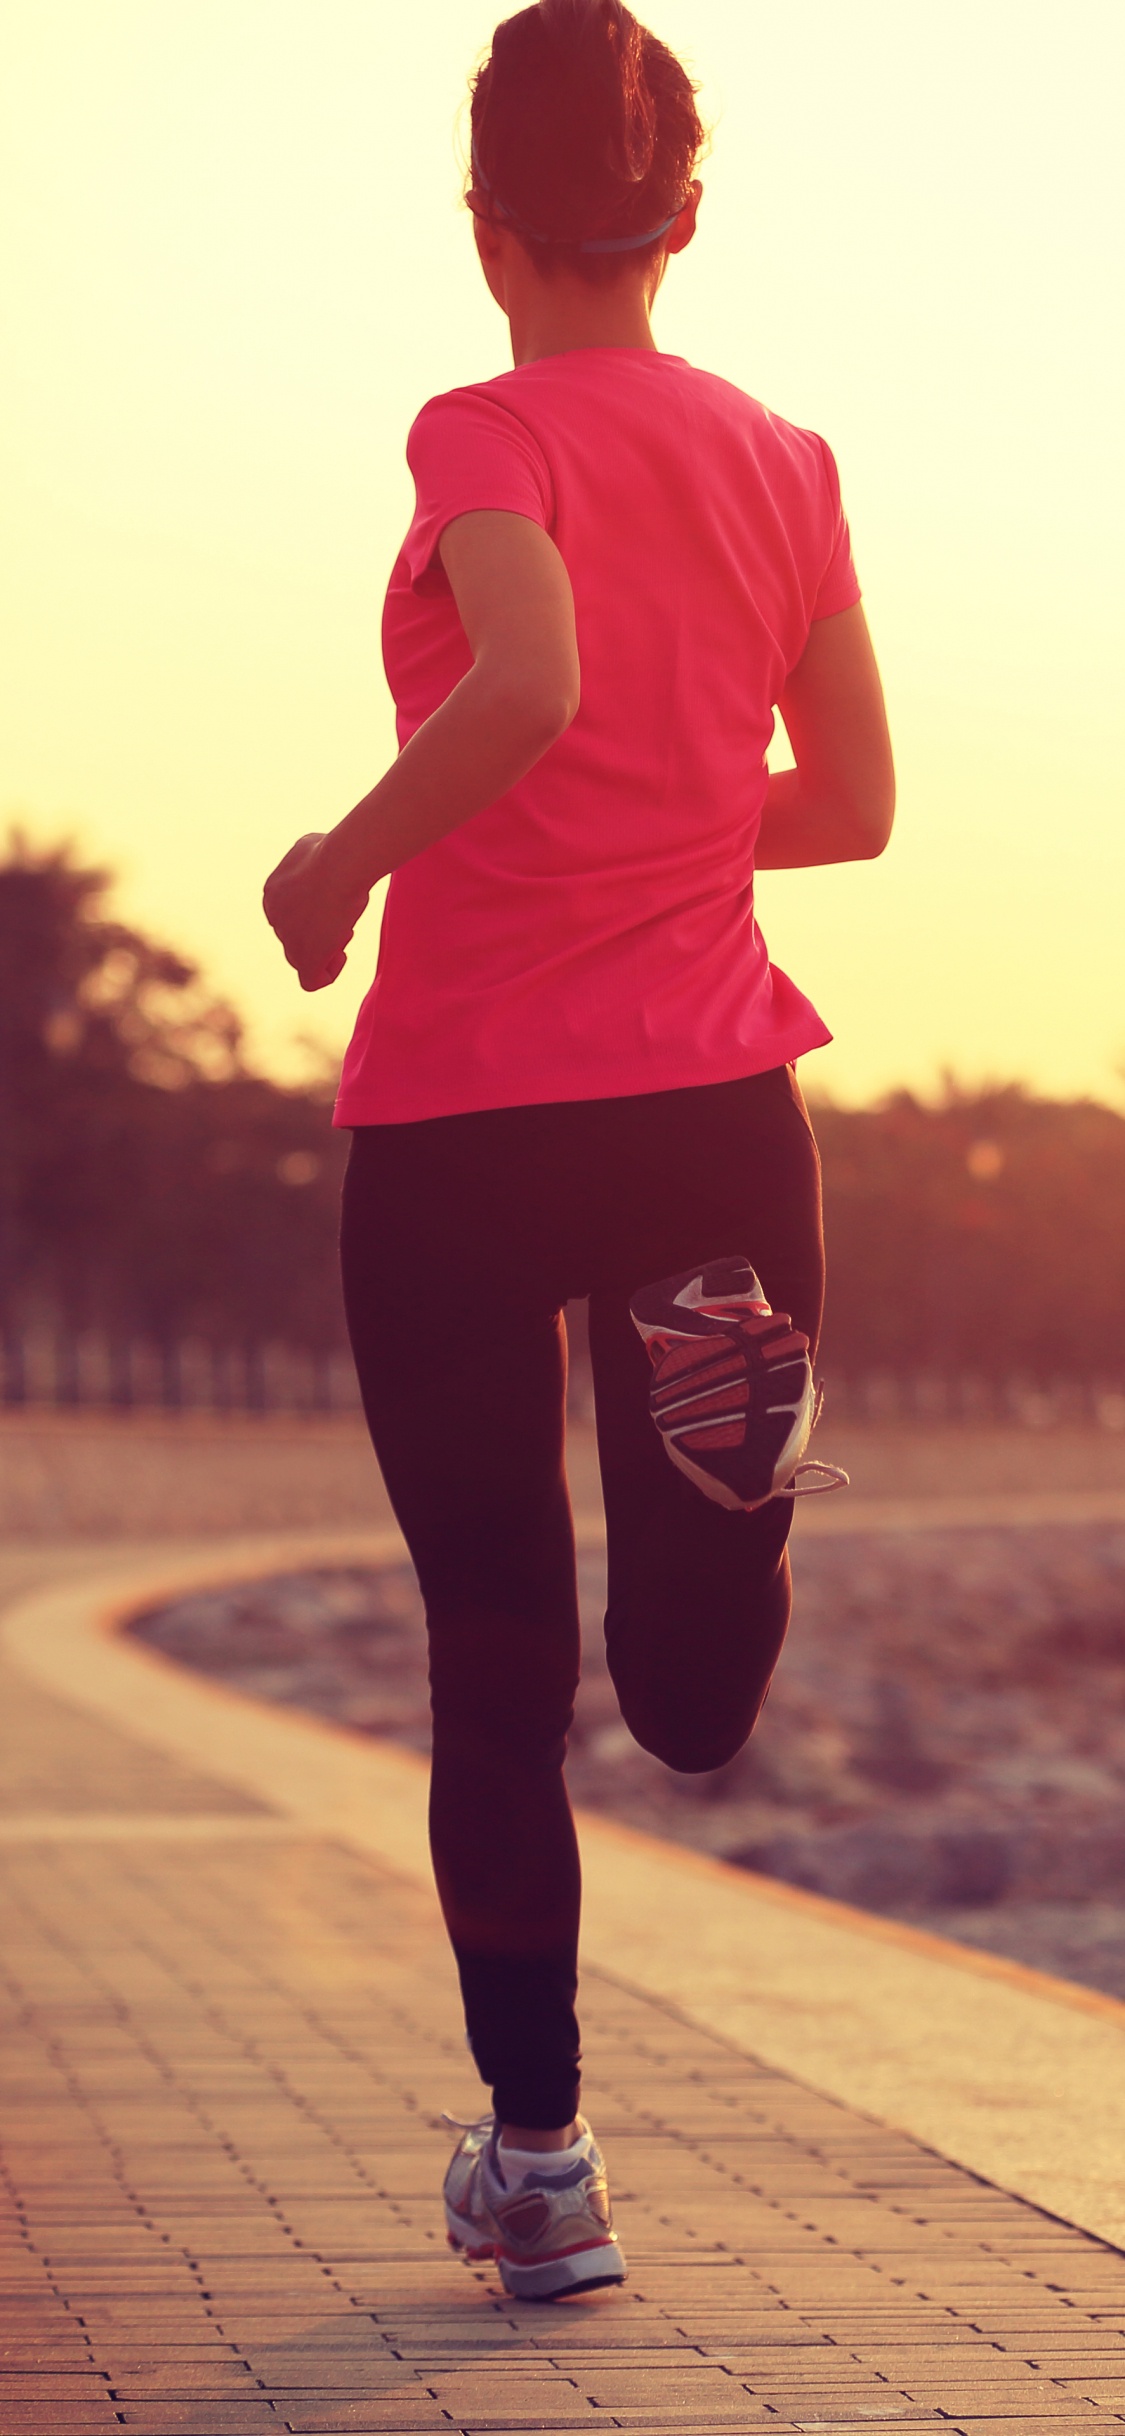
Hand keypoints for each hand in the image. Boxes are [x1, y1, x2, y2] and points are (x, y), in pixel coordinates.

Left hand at [262, 832, 369, 990]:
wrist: (338, 865)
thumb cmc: (331, 852)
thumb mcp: (311, 846)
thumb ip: (306, 860)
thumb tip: (313, 857)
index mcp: (273, 893)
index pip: (291, 915)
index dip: (315, 912)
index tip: (334, 902)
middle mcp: (275, 919)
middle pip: (296, 938)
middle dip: (321, 931)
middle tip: (342, 917)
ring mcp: (288, 940)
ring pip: (303, 959)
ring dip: (326, 950)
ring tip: (343, 931)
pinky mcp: (305, 958)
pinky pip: (311, 980)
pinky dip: (328, 972)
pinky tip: (340, 954)